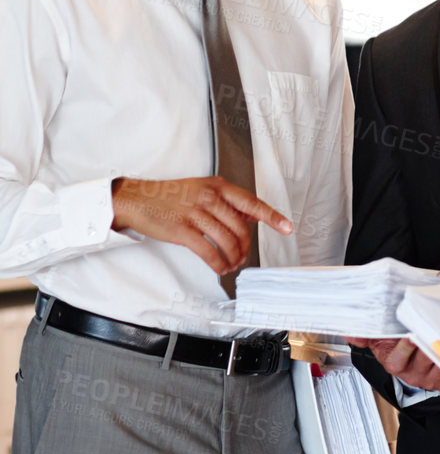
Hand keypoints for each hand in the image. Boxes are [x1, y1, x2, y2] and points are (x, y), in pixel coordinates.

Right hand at [110, 175, 292, 276]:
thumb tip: (251, 213)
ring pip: (227, 241)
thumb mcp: (202, 188)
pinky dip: (218, 263)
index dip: (272, 216)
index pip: (252, 202)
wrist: (138, 199)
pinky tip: (219, 267)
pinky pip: (209, 251)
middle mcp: (210, 197)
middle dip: (246, 247)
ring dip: (233, 257)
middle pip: (241, 227)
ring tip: (231, 264)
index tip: (287, 227)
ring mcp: (196, 213)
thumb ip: (226, 200)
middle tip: (244, 257)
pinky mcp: (183, 230)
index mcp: (218, 186)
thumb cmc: (170, 195)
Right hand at [347, 336, 439, 392]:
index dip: (406, 346)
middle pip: (423, 360)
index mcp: (393, 362)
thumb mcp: (377, 336)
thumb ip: (363, 333)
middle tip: (436, 329)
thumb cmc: (394, 342)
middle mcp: (410, 373)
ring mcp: (427, 378)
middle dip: (430, 344)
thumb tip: (349, 334)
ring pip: (439, 366)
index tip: (411, 334)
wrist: (408, 354)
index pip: (399, 358)